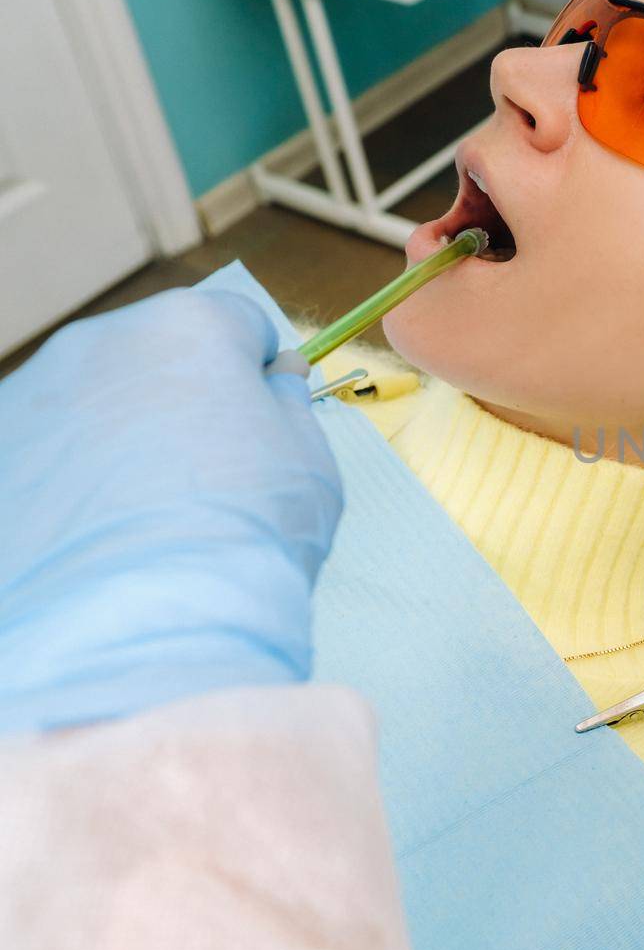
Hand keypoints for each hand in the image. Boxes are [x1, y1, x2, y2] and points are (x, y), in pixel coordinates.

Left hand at [0, 289, 342, 732]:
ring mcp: (29, 399)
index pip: (239, 323)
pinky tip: (93, 545)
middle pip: (154, 357)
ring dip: (118, 443)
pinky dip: (67, 488)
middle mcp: (97, 343)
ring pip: (90, 406)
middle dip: (181, 403)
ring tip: (144, 525)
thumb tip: (275, 378)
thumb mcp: (309, 461)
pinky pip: (42, 458)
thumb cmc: (241, 535)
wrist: (141, 626)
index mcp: (188, 326)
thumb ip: (290, 403)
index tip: (266, 425)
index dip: (260, 376)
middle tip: (207, 484)